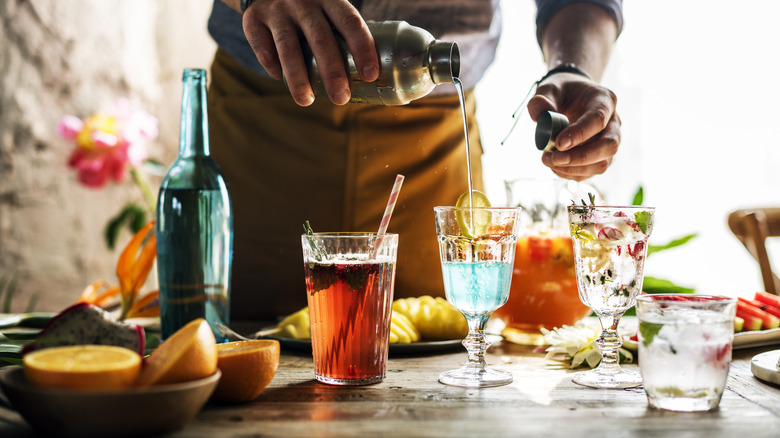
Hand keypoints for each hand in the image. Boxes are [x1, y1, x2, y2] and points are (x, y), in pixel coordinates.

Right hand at [241, 0, 378, 105]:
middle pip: (321, 39)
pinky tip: (280, 79)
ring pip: (289, 48)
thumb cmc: (308, 9)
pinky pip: (263, 48)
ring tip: (306, 101)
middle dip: (332, 72)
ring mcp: (277, 10)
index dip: (362, 48)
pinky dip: (272, 66)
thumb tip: (367, 78)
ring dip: (299, 78)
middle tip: (341, 99)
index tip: (370, 75)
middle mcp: (303, 1)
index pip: (350, 22)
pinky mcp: (253, 19)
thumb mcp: (327, 10)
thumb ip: (341, 33)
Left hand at [527, 72, 620, 180]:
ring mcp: (609, 141)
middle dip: (582, 156)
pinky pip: (591, 172)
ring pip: (603, 163)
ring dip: (574, 168)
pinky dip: (571, 173)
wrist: (571, 97)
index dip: (580, 133)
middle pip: (609, 145)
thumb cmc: (562, 92)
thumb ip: (542, 98)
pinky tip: (554, 166)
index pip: (598, 119)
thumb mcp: (550, 88)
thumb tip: (539, 114)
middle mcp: (613, 122)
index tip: (558, 143)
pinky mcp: (601, 156)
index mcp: (604, 99)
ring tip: (547, 160)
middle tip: (555, 158)